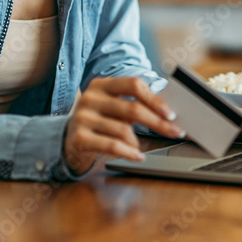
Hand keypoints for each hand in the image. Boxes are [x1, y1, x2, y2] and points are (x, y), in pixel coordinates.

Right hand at [63, 77, 183, 172]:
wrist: (67, 140)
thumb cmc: (99, 122)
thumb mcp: (113, 107)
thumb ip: (133, 104)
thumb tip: (166, 113)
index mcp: (102, 85)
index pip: (134, 85)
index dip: (155, 100)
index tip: (171, 114)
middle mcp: (90, 98)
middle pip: (132, 109)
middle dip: (158, 123)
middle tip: (174, 132)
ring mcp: (83, 117)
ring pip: (123, 129)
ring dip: (138, 141)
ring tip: (140, 148)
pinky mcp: (79, 137)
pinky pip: (111, 145)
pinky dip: (129, 152)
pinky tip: (138, 156)